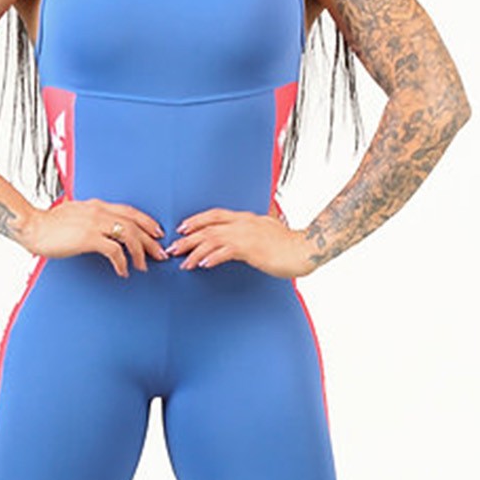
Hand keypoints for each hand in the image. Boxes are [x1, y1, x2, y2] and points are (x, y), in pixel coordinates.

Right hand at [19, 198, 168, 277]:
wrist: (30, 226)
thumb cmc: (48, 224)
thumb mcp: (74, 214)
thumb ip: (89, 218)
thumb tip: (100, 229)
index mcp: (97, 205)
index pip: (130, 211)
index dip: (147, 222)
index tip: (157, 233)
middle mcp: (99, 211)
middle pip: (134, 224)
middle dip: (151, 240)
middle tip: (160, 254)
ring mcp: (94, 224)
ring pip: (129, 235)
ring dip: (140, 252)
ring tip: (143, 266)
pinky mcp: (88, 238)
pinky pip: (114, 251)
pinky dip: (122, 262)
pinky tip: (123, 271)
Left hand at [166, 208, 311, 278]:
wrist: (307, 249)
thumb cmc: (290, 245)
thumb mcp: (270, 231)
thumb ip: (257, 230)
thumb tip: (250, 235)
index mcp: (246, 218)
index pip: (215, 215)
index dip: (196, 221)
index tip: (182, 229)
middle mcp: (243, 223)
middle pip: (208, 227)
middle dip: (188, 239)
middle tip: (172, 249)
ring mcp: (247, 235)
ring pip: (212, 239)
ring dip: (195, 251)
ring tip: (182, 262)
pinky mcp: (252, 249)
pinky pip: (226, 252)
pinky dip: (212, 257)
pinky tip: (202, 265)